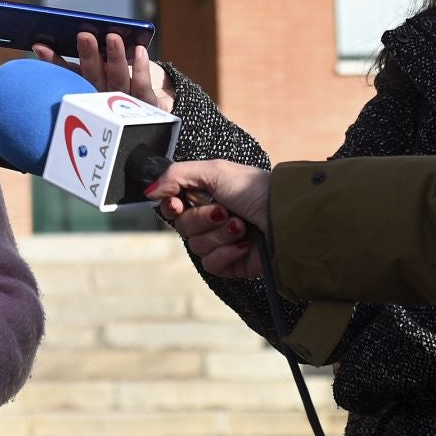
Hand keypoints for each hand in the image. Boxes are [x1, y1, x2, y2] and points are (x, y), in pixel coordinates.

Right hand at [33, 32, 175, 113]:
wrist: (147, 119)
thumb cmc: (115, 90)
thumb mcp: (94, 76)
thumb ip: (77, 64)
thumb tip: (51, 43)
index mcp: (86, 91)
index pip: (68, 75)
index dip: (55, 62)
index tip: (41, 46)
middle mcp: (102, 98)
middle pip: (94, 76)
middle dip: (89, 56)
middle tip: (84, 36)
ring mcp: (124, 102)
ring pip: (117, 79)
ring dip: (115, 58)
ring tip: (112, 37)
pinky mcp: (145, 104)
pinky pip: (142, 86)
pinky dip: (140, 68)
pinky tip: (139, 50)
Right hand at [148, 168, 265, 277]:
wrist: (285, 217)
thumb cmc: (255, 190)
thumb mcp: (214, 170)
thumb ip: (175, 175)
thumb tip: (149, 190)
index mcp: (206, 196)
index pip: (172, 206)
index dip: (171, 206)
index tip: (178, 204)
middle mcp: (212, 219)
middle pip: (182, 227)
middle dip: (203, 218)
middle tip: (225, 210)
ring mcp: (222, 243)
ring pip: (196, 246)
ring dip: (220, 235)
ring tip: (242, 226)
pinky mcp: (232, 264)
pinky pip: (211, 265)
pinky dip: (227, 253)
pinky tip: (244, 245)